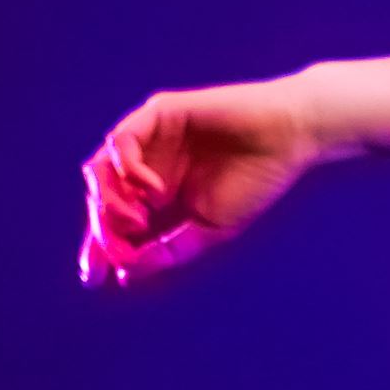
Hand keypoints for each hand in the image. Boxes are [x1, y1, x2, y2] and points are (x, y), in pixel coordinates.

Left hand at [78, 75, 326, 290]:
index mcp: (157, 189)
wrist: (293, 136)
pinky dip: (127, 169)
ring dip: (109, 201)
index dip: (99, 247)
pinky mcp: (162, 111)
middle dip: (101, 228)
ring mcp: (153, 135)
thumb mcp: (210, 227)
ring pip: (101, 169)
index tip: (96, 277)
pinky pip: (123, 140)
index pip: (113, 218)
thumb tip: (125, 274)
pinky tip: (152, 191)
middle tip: (119, 249)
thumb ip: (170, 249)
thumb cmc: (259, 177)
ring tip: (137, 221)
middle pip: (100, 195)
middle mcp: (148, 161)